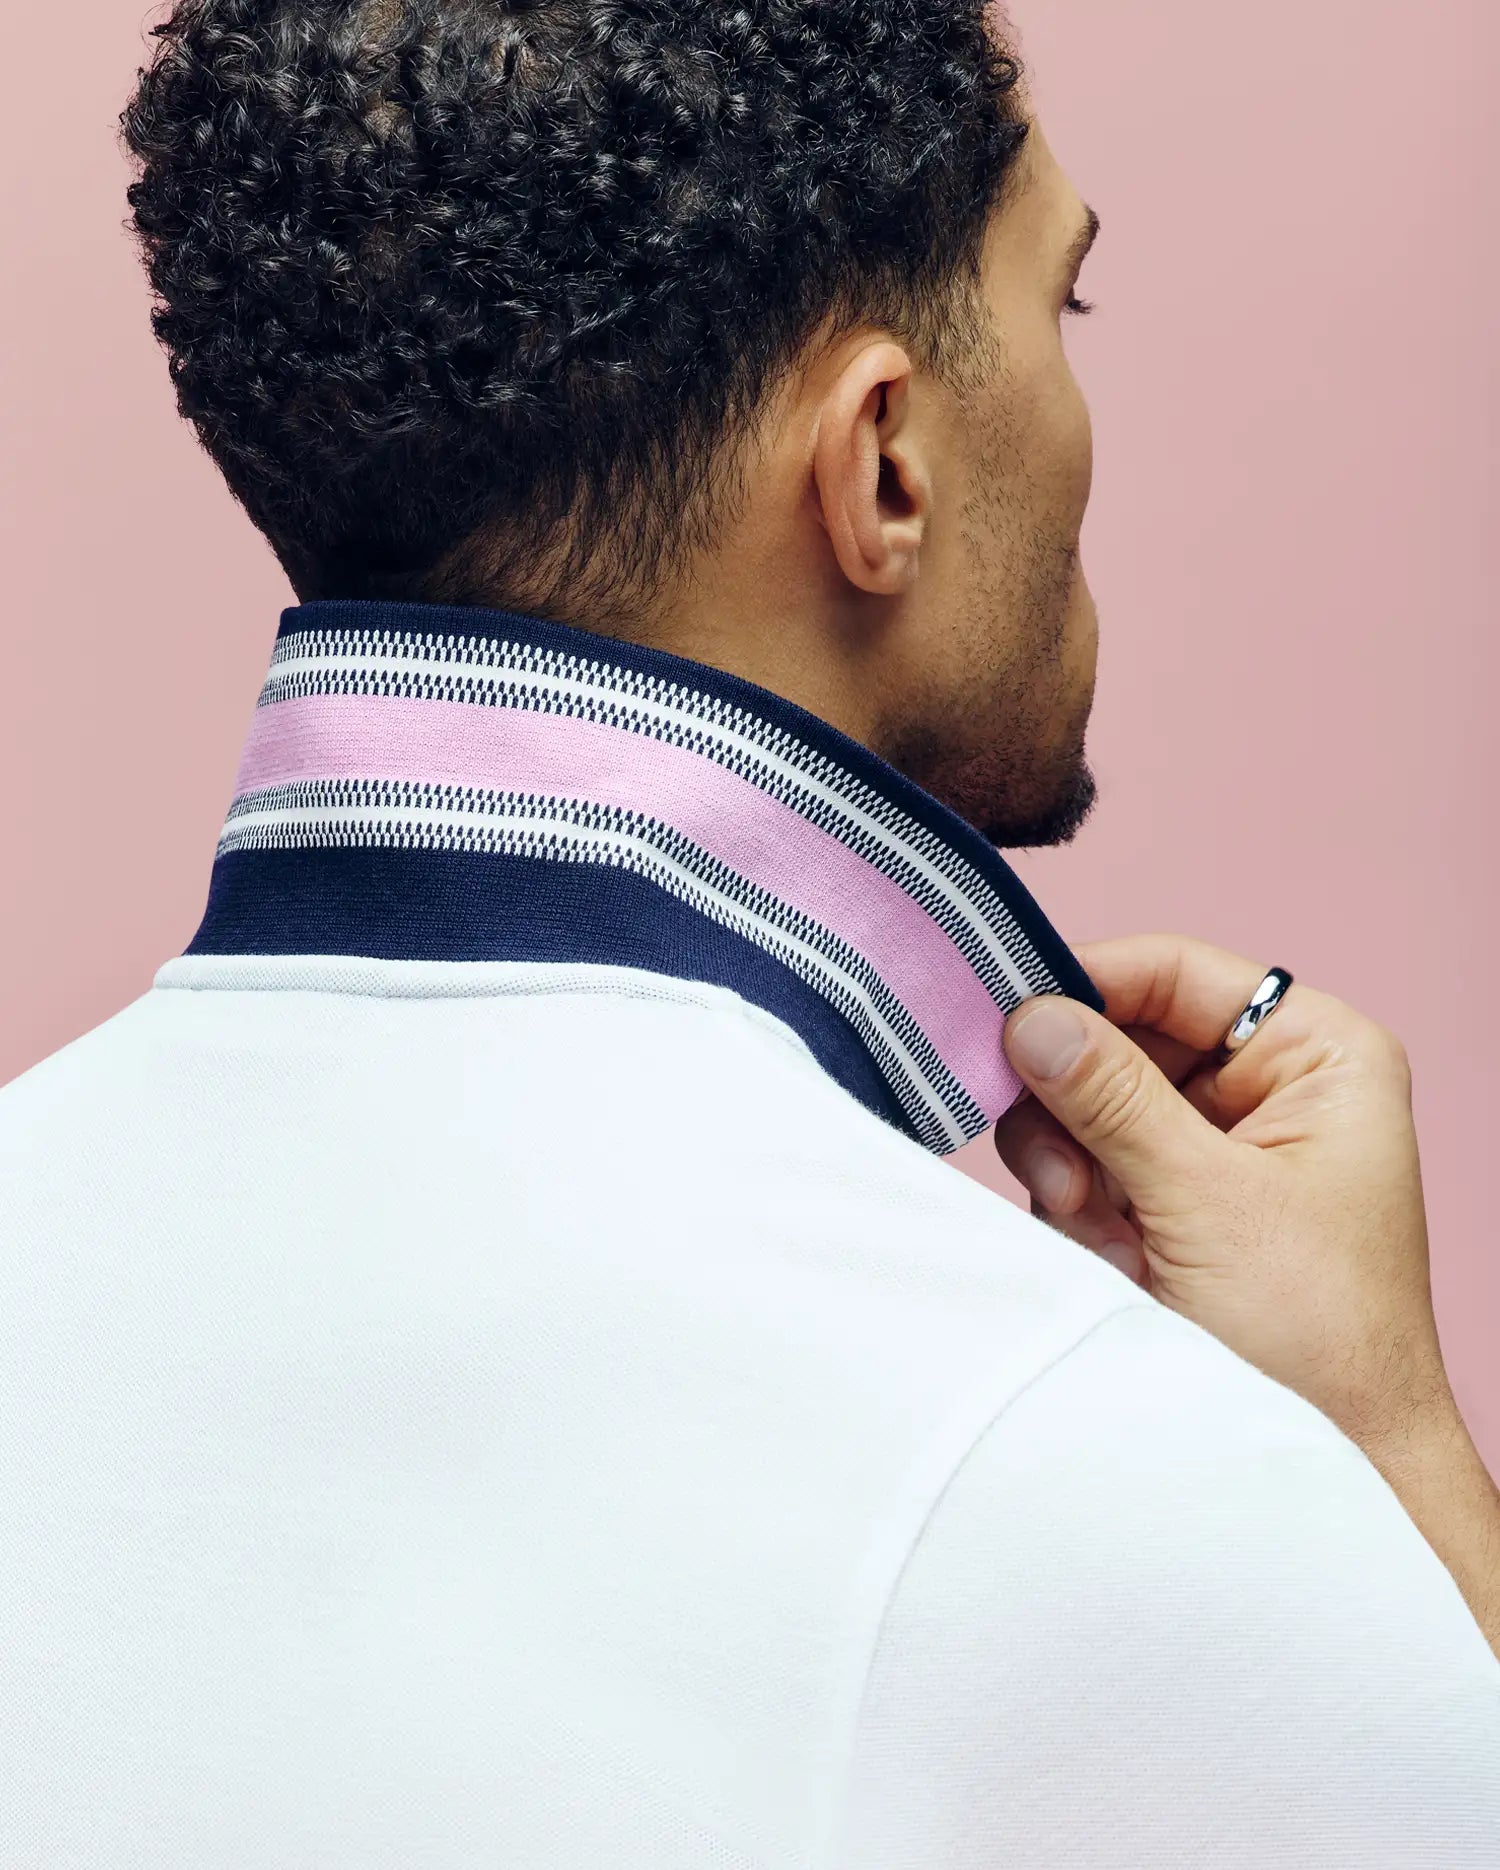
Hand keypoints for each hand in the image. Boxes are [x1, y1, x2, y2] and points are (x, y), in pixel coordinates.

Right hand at [994, 933, 1455, 1457]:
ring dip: (1072, 1166)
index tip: (1006, 1010)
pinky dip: (1075, 1209)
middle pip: (1117, 1036)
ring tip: (1101, 1229)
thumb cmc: (1315, 1333)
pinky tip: (1114, 1259)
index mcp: (1315, 1055)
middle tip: (1071, 1172)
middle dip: (1078, 1106)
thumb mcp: (1208, 1200)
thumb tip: (1030, 1016)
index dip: (1090, 982)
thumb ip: (1112, 1099)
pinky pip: (1077, 1165)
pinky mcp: (1164, 1203)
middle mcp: (1261, 1087)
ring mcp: (1207, 1147)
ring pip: (1082, 1104)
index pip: (1176, 973)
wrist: (1323, 1463)